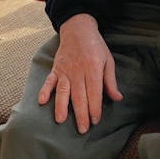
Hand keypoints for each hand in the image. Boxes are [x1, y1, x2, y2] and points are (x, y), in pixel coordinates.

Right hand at [38, 13, 122, 132]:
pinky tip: (42, 101)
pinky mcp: (56, 68)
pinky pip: (49, 80)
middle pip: (79, 95)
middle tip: (82, 129)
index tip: (96, 120)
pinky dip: (45, 90)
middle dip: (81, 113)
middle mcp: (78, 70)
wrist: (79, 29)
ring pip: (63, 90)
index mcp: (93, 68)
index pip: (94, 92)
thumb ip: (110, 81)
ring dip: (61, 106)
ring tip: (61, 120)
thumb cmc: (96, 46)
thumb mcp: (108, 60)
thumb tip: (117, 98)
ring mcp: (65, 70)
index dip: (95, 108)